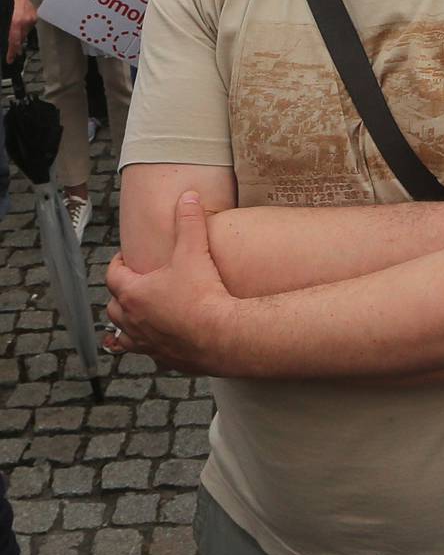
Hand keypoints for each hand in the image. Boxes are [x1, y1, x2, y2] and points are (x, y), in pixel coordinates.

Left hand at [6, 3, 33, 63]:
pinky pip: (29, 25)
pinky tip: (19, 26)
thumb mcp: (2, 17)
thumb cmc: (7, 0)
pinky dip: (24, 27)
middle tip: (13, 52)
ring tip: (15, 38)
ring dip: (20, 35)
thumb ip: (7, 30)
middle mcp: (26, 21)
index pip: (14, 42)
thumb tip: (6, 38)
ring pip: (25, 32)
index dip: (12, 52)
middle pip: (21, 38)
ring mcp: (32, 17)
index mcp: (16, 22)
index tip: (10, 59)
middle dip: (16, 45)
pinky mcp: (34, 14)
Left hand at [105, 193, 236, 377]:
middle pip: (113, 306)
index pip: (113, 275)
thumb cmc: (201, 295)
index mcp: (133, 293)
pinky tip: (154, 344)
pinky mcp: (161, 357)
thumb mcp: (194, 251)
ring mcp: (144, 342)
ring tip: (129, 321)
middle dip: (119, 294)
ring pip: (120, 335)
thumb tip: (187, 196)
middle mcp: (131, 320)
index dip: (118, 263)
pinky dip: (144, 346)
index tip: (126, 257)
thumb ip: (189, 222)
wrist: (220, 335)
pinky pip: (143, 352)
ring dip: (122, 326)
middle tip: (132, 284)